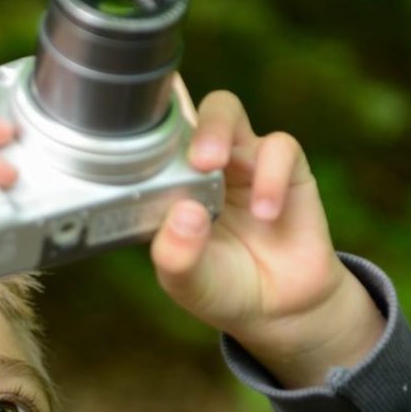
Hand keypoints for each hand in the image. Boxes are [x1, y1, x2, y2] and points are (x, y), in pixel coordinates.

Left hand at [150, 89, 385, 387]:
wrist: (279, 307)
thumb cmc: (221, 286)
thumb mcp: (187, 282)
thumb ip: (178, 255)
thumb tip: (185, 214)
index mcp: (168, 184)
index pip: (146, 139)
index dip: (135, 115)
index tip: (124, 104)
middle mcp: (200, 164)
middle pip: (182, 111)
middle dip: (177, 121)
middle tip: (188, 157)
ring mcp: (241, 160)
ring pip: (225, 110)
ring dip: (216, 131)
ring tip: (210, 165)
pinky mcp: (286, 168)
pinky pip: (279, 148)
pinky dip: (271, 177)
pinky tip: (266, 214)